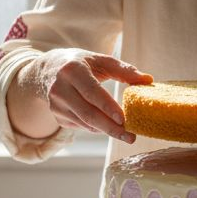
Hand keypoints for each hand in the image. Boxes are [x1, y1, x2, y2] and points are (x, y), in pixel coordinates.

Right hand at [19, 49, 151, 141]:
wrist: (49, 70)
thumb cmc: (82, 64)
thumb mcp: (100, 60)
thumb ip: (124, 70)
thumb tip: (148, 80)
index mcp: (72, 70)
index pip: (91, 92)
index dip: (107, 107)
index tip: (124, 119)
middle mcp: (60, 88)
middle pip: (88, 114)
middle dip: (111, 128)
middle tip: (131, 137)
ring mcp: (56, 105)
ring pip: (85, 124)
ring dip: (106, 130)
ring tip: (125, 133)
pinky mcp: (57, 116)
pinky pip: (82, 127)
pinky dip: (97, 128)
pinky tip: (107, 125)